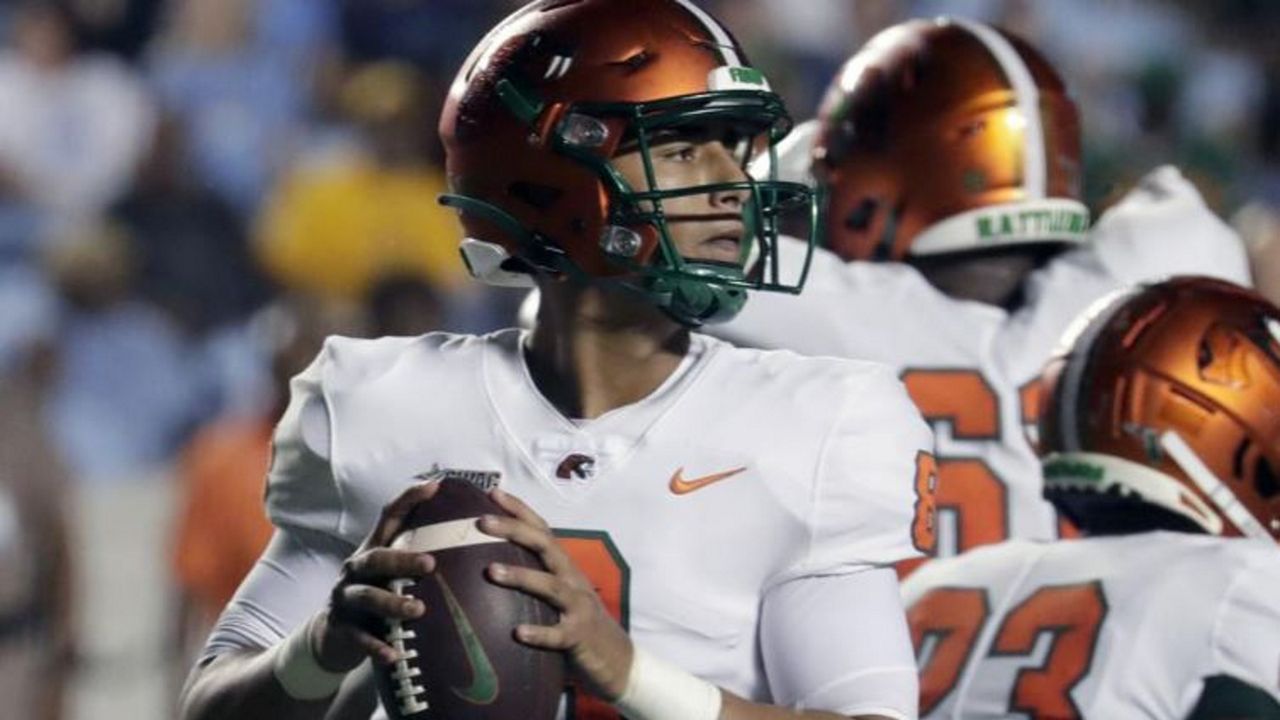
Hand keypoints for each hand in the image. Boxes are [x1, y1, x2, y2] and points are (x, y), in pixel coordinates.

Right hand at [311, 481, 440, 671]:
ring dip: (392, 603)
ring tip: (418, 610)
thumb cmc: (376, 596)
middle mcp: (356, 569)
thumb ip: (418, 555)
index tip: (436, 486)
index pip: (388, 517)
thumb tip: (470, 540)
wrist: (332, 635)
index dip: (409, 499)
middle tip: (431, 564)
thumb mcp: (391, 573)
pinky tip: (394, 654)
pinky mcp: (341, 628)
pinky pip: (359, 637)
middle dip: (402, 559)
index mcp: (373, 549)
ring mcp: (345, 598)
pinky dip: (377, 646)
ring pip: (367, 597)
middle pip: (376, 558)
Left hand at [480, 488, 634, 699]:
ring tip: (490, 571)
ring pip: (550, 585)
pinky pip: (558, 634)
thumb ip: (535, 576)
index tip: (492, 492)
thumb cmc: (577, 621)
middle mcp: (572, 579)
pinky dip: (539, 632)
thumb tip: (487, 564)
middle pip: (545, 545)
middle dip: (514, 530)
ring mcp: (578, 607)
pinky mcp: (579, 636)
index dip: (519, 509)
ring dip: (521, 576)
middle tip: (482, 522)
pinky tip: (517, 632)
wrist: (617, 659)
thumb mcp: (559, 592)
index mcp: (564, 566)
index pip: (541, 529)